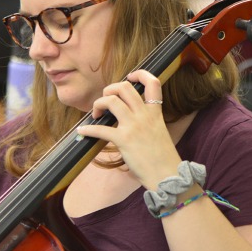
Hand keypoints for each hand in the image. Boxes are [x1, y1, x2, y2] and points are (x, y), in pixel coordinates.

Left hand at [77, 69, 181, 189]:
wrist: (168, 176)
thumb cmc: (163, 158)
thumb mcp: (159, 132)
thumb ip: (147, 122)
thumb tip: (128, 119)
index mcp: (155, 112)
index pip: (153, 83)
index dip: (140, 74)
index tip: (130, 76)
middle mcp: (144, 115)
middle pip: (124, 87)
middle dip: (110, 89)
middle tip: (105, 100)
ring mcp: (134, 126)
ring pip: (111, 101)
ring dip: (98, 104)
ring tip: (96, 114)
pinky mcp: (124, 140)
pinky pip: (100, 129)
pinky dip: (88, 129)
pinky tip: (83, 131)